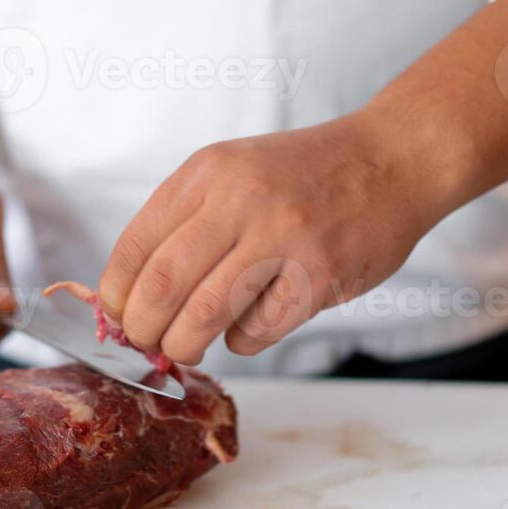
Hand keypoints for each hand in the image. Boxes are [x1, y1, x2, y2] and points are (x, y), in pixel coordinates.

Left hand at [97, 113, 448, 364]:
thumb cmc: (304, 175)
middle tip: (144, 344)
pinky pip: (257, 330)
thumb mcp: (235, 171)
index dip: (116, 293)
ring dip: (184, 345)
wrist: (392, 159)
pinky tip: (244, 330)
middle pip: (163, 285)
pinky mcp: (318, 275)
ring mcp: (282, 237)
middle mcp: (241, 200)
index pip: (137, 244)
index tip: (116, 317)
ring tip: (185, 349)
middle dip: (142, 329)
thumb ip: (186, 220)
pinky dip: (240, 342)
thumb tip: (133, 295)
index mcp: (209, 172)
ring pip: (205, 315)